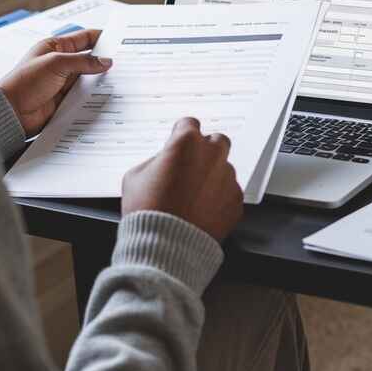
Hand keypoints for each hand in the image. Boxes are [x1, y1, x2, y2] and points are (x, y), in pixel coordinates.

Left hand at [0, 29, 111, 136]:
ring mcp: (63, 82)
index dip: (101, 37)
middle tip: (124, 61)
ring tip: (120, 79)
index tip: (119, 40)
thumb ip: (83, 62)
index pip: (83, 38)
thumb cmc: (24, 83)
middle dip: (104, 60)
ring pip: (89, 78)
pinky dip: (95, 95)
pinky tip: (106, 96)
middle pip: (89, 59)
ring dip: (101, 79)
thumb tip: (105, 61)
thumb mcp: (56, 64)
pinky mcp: (65, 99)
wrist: (11, 112)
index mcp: (55, 47)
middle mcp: (60, 63)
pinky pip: (85, 95)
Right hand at [120, 117, 242, 240]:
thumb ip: (156, 160)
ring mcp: (227, 178)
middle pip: (216, 140)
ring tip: (193, 195)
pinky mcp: (236, 200)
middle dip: (205, 149)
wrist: (166, 246)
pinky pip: (229, 192)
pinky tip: (202, 210)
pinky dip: (219, 198)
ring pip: (224, 168)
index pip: (189, 124)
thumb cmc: (148, 210)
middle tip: (191, 165)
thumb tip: (164, 161)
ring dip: (212, 176)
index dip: (180, 134)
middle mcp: (212, 155)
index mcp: (187, 142)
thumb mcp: (135, 175)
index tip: (177, 142)